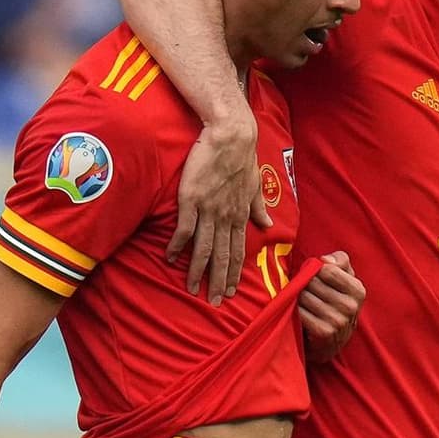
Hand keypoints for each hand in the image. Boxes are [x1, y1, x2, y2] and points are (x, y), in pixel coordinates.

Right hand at [168, 115, 271, 303]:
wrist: (231, 134)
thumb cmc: (243, 157)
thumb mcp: (255, 185)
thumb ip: (259, 207)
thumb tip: (267, 225)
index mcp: (240, 215)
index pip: (238, 251)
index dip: (233, 274)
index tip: (231, 292)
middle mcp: (226, 217)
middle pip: (222, 256)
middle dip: (218, 282)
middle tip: (214, 302)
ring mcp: (208, 209)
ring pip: (204, 247)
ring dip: (198, 271)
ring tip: (192, 288)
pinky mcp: (191, 198)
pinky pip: (184, 228)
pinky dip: (178, 245)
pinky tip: (170, 258)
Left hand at [298, 250, 364, 361]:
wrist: (333, 341)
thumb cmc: (336, 302)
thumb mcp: (345, 278)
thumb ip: (340, 261)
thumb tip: (325, 260)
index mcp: (358, 290)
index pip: (328, 269)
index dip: (315, 270)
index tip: (315, 277)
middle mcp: (351, 306)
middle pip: (313, 282)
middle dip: (305, 284)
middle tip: (307, 292)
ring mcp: (338, 321)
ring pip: (304, 296)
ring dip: (299, 298)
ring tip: (305, 304)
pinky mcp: (324, 333)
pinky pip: (300, 312)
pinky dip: (296, 312)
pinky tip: (302, 316)